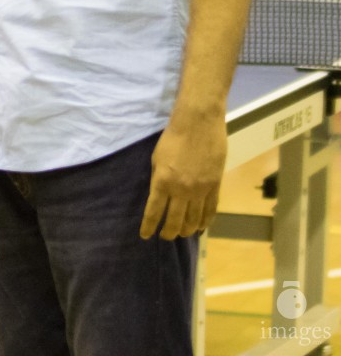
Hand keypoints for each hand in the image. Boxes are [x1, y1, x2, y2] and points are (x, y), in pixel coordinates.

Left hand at [139, 112, 224, 239]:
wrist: (198, 125)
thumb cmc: (172, 138)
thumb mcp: (156, 159)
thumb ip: (158, 179)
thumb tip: (160, 195)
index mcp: (162, 182)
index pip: (154, 211)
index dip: (149, 226)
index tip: (145, 236)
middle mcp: (181, 190)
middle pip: (175, 220)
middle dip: (168, 232)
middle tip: (165, 237)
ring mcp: (200, 190)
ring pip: (194, 218)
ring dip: (187, 229)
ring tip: (182, 234)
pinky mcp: (215, 186)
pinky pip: (210, 209)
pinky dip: (205, 221)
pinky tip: (200, 227)